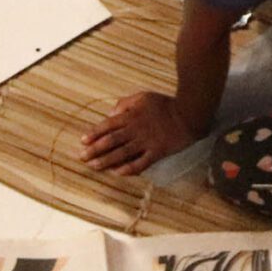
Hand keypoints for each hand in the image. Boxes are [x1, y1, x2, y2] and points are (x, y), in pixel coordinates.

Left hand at [83, 90, 199, 174]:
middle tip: (82, 157)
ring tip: (94, 166)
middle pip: (111, 141)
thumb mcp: (143, 97)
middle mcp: (135, 130)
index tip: (82, 141)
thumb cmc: (165, 104)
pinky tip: (117, 173)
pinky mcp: (157, 152)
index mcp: (131, 116)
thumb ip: (125, 104)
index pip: (108, 125)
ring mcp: (146, 142)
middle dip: (94, 150)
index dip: (94, 133)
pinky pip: (140, 163)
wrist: (189, 114)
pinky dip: (129, 169)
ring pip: (122, 153)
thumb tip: (110, 114)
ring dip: (106, 160)